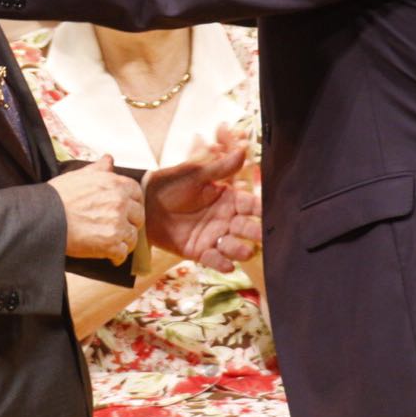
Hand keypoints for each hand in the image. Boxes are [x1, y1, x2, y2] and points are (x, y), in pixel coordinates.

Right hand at [51, 156, 144, 263]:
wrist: (45, 218)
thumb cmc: (58, 196)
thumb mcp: (79, 176)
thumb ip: (98, 169)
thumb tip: (108, 159)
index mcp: (115, 184)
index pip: (137, 193)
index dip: (132, 202)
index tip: (126, 209)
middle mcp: (120, 203)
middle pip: (138, 216)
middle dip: (130, 222)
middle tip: (118, 228)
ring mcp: (117, 225)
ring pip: (132, 236)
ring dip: (124, 241)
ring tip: (113, 243)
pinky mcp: (110, 245)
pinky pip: (123, 253)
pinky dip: (116, 256)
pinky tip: (109, 256)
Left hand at [144, 125, 261, 270]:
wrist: (145, 203)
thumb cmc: (170, 184)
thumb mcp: (195, 174)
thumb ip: (220, 168)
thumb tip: (243, 151)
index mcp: (228, 199)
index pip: (251, 205)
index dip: (261, 209)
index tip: (270, 213)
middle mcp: (225, 219)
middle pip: (247, 228)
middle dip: (255, 233)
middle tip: (261, 235)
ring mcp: (213, 236)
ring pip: (234, 246)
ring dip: (240, 250)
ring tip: (244, 250)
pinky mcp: (200, 251)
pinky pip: (214, 260)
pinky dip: (222, 264)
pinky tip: (228, 265)